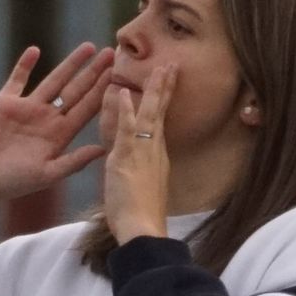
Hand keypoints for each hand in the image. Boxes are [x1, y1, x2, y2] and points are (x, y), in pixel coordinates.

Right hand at [0, 44, 113, 221]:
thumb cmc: (13, 182)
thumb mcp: (48, 174)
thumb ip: (74, 161)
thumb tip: (102, 149)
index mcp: (60, 135)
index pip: (86, 108)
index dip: (102, 91)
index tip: (118, 75)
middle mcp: (47, 118)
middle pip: (76, 90)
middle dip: (93, 73)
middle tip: (113, 53)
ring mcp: (27, 108)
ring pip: (53, 80)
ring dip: (70, 64)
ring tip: (88, 47)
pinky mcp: (5, 102)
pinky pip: (16, 79)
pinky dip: (24, 65)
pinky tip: (35, 50)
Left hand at [102, 64, 174, 243]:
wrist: (144, 230)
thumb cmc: (141, 218)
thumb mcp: (140, 189)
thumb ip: (136, 172)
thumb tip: (134, 167)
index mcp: (156, 157)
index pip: (159, 122)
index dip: (163, 102)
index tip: (168, 83)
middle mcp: (154, 151)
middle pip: (160, 112)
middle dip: (165, 87)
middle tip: (171, 64)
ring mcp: (143, 152)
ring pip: (149, 114)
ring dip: (154, 89)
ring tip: (160, 67)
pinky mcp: (128, 158)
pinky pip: (127, 129)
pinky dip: (126, 110)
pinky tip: (124, 92)